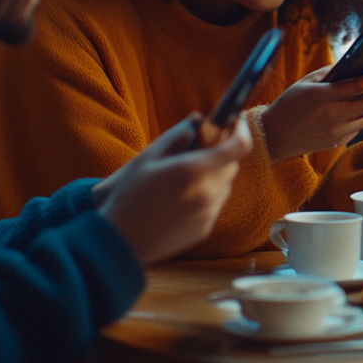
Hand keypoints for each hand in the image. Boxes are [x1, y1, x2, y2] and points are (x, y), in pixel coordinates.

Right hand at [97, 113, 252, 263]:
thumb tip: (196, 122)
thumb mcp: (147, 157)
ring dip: (214, 176)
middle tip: (200, 151)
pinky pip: (215, 205)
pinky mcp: (205, 229)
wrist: (121, 241)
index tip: (235, 122)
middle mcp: (208, 193)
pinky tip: (181, 198)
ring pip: (225, 186)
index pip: (239, 146)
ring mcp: (208, 213)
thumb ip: (176, 136)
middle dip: (222, 154)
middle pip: (232, 165)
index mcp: (195, 171)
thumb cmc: (129, 195)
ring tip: (185, 178)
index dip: (241, 130)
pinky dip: (207, 196)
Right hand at [261, 63, 362, 161]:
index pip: (361, 84)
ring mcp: (337, 132)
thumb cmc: (289, 104)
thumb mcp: (305, 83)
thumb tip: (357, 64)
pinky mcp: (339, 141)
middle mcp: (332, 116)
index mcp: (322, 97)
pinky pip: (362, 125)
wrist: (274, 137)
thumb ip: (331, 73)